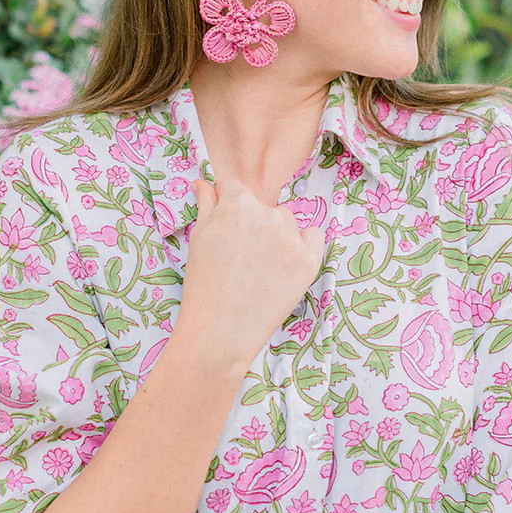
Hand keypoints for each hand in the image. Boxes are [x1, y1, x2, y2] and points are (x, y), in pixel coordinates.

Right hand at [176, 174, 326, 371]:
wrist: (222, 330)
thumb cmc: (203, 285)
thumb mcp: (198, 238)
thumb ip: (206, 204)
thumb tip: (204, 182)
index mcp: (238, 204)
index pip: (235, 187)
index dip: (228, 206)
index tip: (226, 227)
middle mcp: (268, 214)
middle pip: (262, 207)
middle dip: (252, 222)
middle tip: (240, 255)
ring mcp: (292, 237)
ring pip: (286, 222)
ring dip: (276, 234)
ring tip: (260, 267)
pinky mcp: (310, 260)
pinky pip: (313, 237)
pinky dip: (302, 245)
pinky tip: (285, 264)